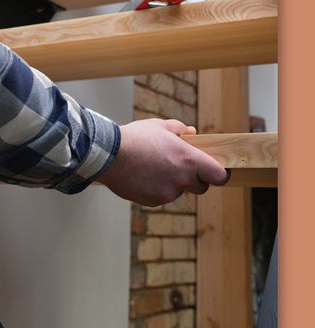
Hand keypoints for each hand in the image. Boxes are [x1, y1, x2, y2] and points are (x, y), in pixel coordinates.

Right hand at [98, 118, 228, 205]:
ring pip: (178, 191)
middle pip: (201, 187)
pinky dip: (156, 189)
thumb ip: (180, 129)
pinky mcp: (153, 201)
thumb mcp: (159, 126)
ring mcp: (167, 193)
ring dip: (172, 183)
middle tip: (179, 167)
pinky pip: (161, 197)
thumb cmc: (134, 138)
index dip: (218, 173)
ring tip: (152, 168)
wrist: (108, 156)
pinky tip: (143, 176)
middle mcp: (181, 179)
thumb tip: (191, 132)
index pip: (219, 176)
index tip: (213, 170)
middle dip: (194, 179)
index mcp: (188, 159)